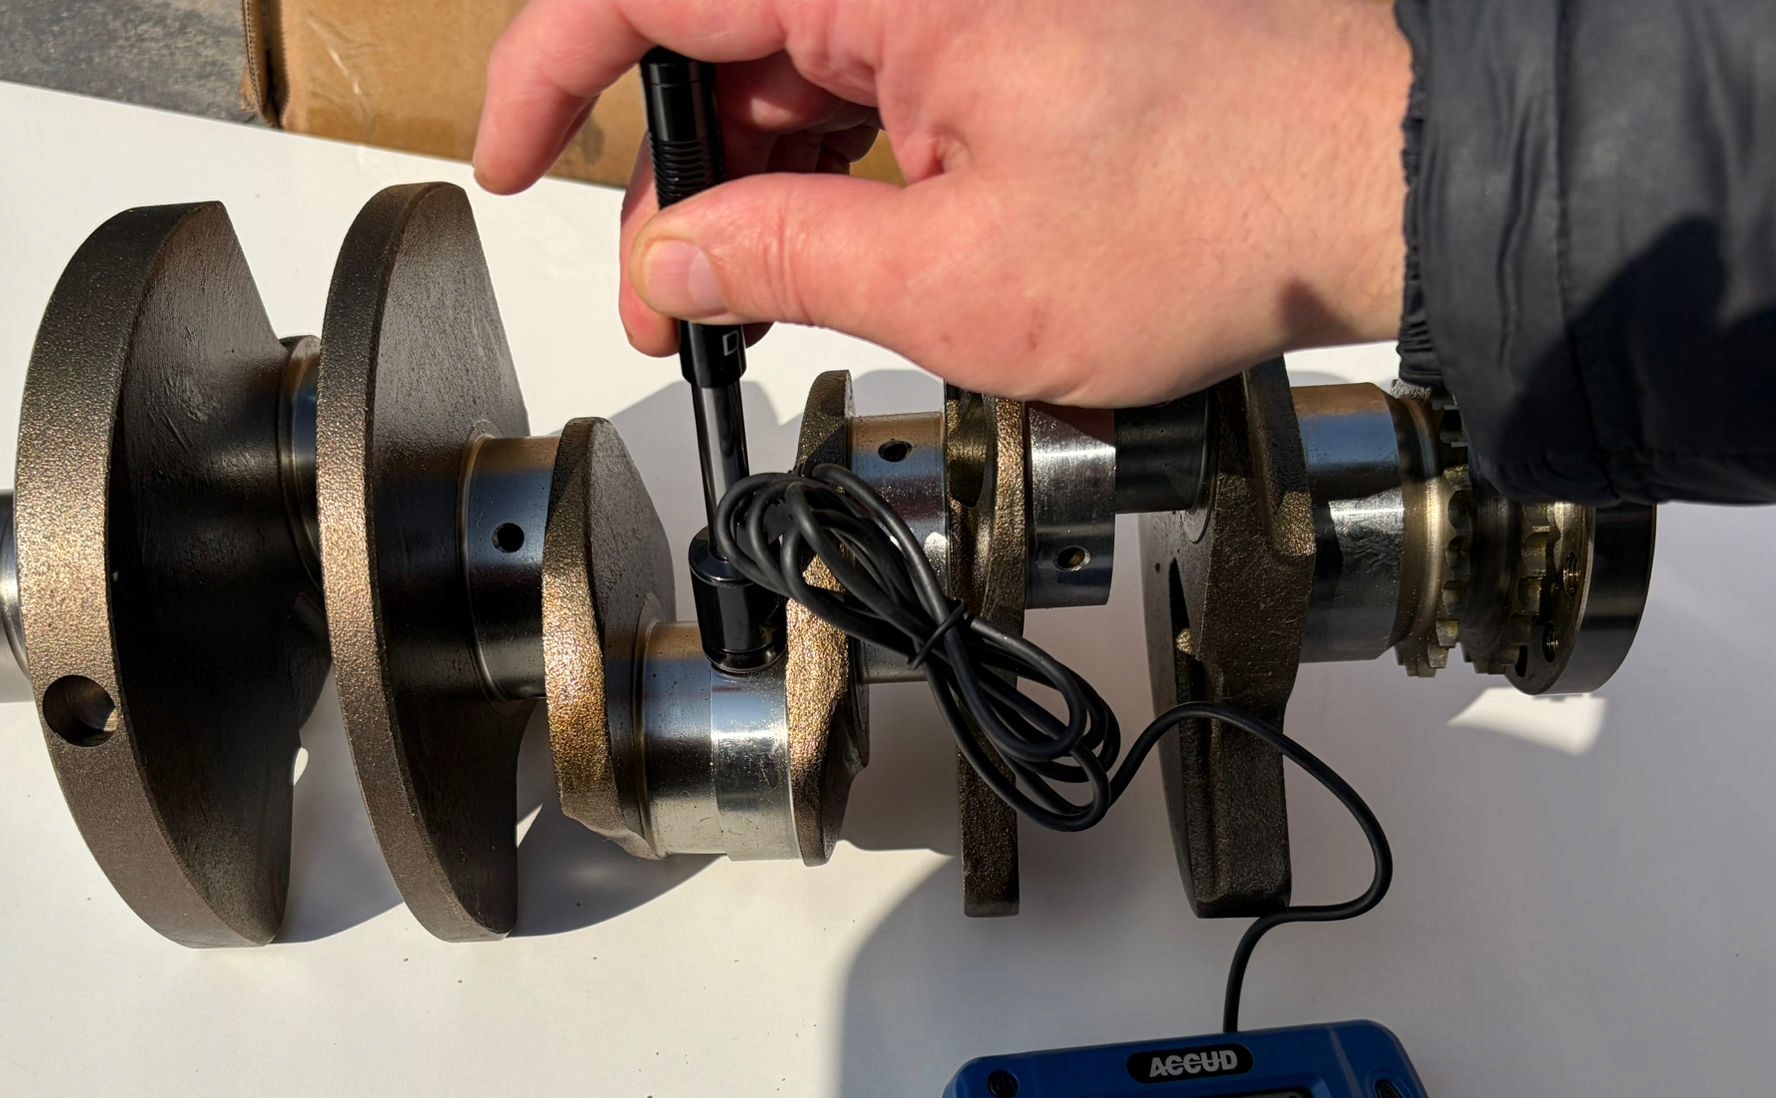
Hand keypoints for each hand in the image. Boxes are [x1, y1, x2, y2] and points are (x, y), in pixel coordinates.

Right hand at [474, 0, 1411, 406]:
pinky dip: (830, 160)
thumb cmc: (1215, 210)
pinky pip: (867, 71)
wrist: (1370, 184)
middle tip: (668, 298)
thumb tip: (670, 260)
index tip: (501, 157)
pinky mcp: (1004, 23)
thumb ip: (784, 256)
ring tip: (751, 294)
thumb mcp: (957, 278)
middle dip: (664, 166)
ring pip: (787, 58)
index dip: (545, 71)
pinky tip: (834, 244)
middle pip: (712, 26)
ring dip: (748, 176)